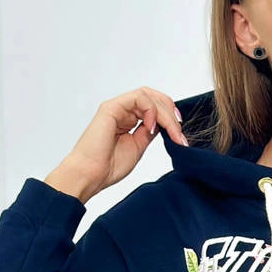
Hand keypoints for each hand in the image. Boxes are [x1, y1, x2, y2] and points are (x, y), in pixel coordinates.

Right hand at [59, 86, 187, 199]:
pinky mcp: (111, 108)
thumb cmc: (108, 166)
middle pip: (153, 98)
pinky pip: (138, 98)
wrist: (91, 175)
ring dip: (165, 113)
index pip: (154, 107)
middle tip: (179, 133)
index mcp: (128, 120)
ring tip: (171, 131)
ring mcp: (117, 108)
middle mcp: (123, 111)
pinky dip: (150, 110)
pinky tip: (152, 126)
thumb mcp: (139, 147)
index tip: (180, 135)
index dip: (170, 116)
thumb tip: (164, 125)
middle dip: (171, 113)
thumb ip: (149, 132)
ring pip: (148, 96)